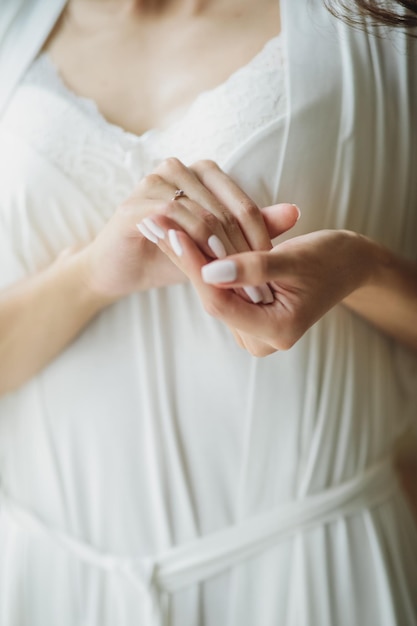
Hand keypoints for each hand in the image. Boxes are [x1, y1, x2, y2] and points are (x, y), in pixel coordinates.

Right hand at [80, 158, 282, 299]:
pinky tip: (205, 266)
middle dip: (243, 249)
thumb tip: (295, 213)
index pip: (242, 204)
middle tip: (257, 282)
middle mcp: (178, 169)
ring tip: (235, 279)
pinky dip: (193, 242)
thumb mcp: (216, 244)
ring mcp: (154, 183)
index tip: (272, 270)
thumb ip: (251, 227)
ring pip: (203, 213)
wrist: (121, 269)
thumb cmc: (171, 254)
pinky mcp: (135, 204)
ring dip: (221, 249)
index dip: (260, 238)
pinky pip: (173, 218)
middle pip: (225, 209)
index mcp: (201, 174)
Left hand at [152, 228, 372, 355]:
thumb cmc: (331, 258)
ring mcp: (255, 331)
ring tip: (162, 226)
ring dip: (190, 259)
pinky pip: (222, 290)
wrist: (351, 264)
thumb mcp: (295, 259)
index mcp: (277, 331)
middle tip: (156, 224)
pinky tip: (182, 238)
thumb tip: (209, 272)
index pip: (221, 301)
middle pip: (213, 298)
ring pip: (214, 293)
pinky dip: (206, 264)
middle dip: (185, 260)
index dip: (195, 267)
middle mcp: (262, 339)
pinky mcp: (251, 317)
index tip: (172, 233)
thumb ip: (253, 269)